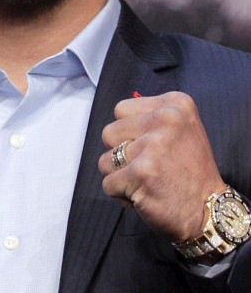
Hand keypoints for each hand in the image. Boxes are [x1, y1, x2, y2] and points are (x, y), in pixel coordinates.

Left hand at [99, 92, 223, 242]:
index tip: (153, 147)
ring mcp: (154, 146)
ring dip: (120, 175)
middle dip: (121, 153)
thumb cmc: (189, 172)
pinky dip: (120, 194)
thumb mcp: (181, 130)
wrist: (210, 212)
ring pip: (106, 158)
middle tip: (149, 167)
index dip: (129, 132)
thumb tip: (119, 117)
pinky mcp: (142, 173)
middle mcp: (167, 119)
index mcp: (176, 104)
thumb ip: (150, 117)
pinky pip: (108, 183)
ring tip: (147, 181)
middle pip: (109, 132)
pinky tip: (145, 195)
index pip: (121, 110)